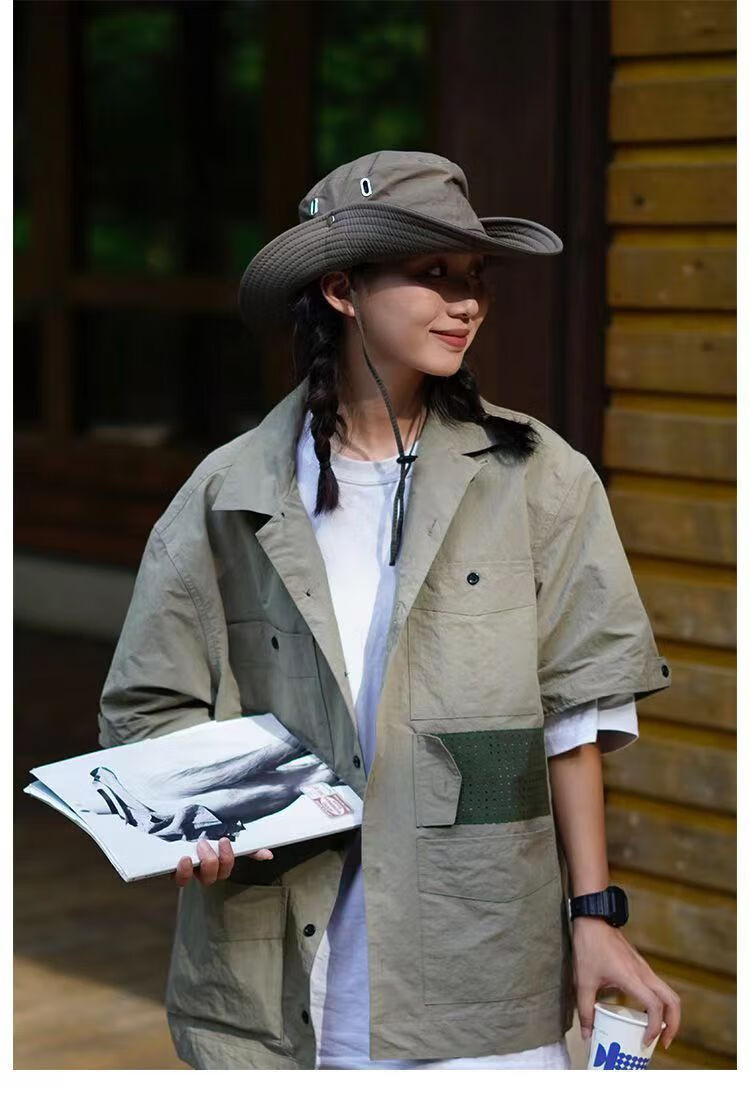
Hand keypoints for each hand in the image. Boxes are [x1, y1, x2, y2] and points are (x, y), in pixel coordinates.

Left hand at [172, 836, 273, 887]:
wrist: (169, 823)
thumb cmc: (197, 829)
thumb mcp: (219, 831)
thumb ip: (245, 845)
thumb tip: (268, 855)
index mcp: (215, 860)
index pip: (226, 867)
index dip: (228, 859)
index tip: (224, 840)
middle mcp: (202, 868)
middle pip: (215, 876)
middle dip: (214, 861)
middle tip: (205, 842)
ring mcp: (188, 871)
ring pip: (200, 880)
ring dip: (203, 865)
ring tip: (196, 847)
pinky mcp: (172, 871)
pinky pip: (180, 880)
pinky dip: (184, 872)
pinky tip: (184, 859)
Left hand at [572, 917, 680, 1048]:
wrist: (593, 920)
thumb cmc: (588, 947)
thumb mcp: (582, 981)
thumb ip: (585, 1010)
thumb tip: (586, 1035)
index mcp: (631, 977)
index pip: (655, 1006)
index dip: (655, 1027)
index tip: (645, 1041)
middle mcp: (644, 973)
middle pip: (673, 1000)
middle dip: (673, 1024)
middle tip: (664, 1042)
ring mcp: (645, 968)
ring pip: (669, 993)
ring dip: (669, 1014)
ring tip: (658, 1032)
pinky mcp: (641, 966)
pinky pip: (659, 987)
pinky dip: (660, 1003)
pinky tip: (646, 1013)